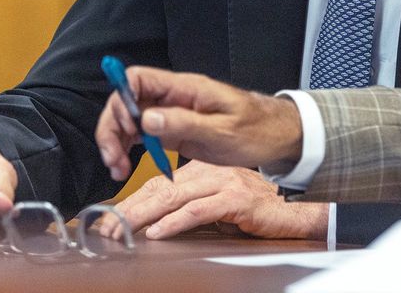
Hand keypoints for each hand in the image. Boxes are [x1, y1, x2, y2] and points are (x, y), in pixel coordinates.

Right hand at [95, 68, 302, 181]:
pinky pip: (140, 134)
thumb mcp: (223, 131)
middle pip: (126, 101)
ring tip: (118, 170)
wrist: (277, 137)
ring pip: (129, 119)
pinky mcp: (172, 130)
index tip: (125, 129)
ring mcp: (171, 113)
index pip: (138, 78)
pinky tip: (126, 167)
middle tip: (115, 160)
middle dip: (112, 128)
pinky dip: (128, 149)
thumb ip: (184, 123)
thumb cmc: (257, 129)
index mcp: (185, 88)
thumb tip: (146, 118)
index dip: (122, 99)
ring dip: (116, 142)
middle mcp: (173, 97)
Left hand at [96, 161, 326, 240]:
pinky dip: (175, 222)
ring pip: (174, 197)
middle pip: (160, 188)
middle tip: (106, 227)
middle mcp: (210, 171)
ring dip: (143, 216)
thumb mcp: (216, 204)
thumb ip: (190, 207)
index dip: (132, 201)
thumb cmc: (256, 210)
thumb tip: (156, 224)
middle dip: (129, 210)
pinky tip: (159, 231)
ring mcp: (224, 183)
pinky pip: (198, 211)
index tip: (109, 219)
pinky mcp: (236, 200)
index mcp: (202, 170)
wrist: (293, 210)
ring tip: (122, 230)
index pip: (159, 183)